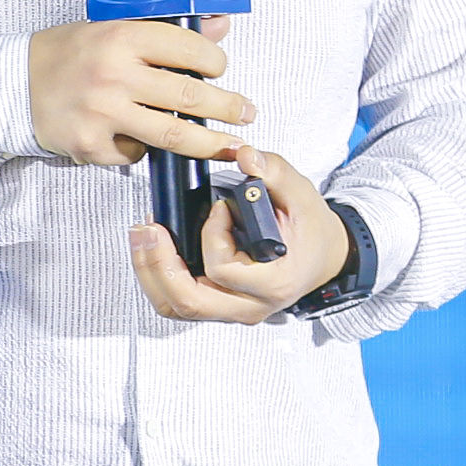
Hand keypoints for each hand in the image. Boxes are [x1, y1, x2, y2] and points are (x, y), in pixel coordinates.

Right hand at [27, 12, 252, 168]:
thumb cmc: (66, 54)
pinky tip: (144, 139)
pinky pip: (136, 155)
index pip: (189, 52)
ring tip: (232, 145)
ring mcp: (103, 115)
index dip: (216, 64)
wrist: (13, 85)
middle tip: (247, 113)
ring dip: (212, 143)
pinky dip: (146, 150)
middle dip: (229, 108)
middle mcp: (114, 76)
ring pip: (175, 137)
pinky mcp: (91, 146)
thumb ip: (165, 32)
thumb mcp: (112, 28)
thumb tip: (219, 26)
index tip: (220, 70)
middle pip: (191, 98)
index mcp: (121, 38)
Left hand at [127, 142, 347, 325]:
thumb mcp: (301, 195)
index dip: (212, 235)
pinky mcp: (218, 304)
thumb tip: (245, 156)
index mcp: (273, 283)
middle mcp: (250, 306)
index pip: (224, 269)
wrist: (323, 256)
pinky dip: (158, 277)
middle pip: (189, 302)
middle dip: (159, 265)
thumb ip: (274, 172)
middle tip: (148, 230)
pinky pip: (178, 302)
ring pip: (176, 308)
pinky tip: (152, 248)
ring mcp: (232, 309)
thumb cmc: (311, 231)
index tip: (218, 209)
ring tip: (142, 237)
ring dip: (151, 273)